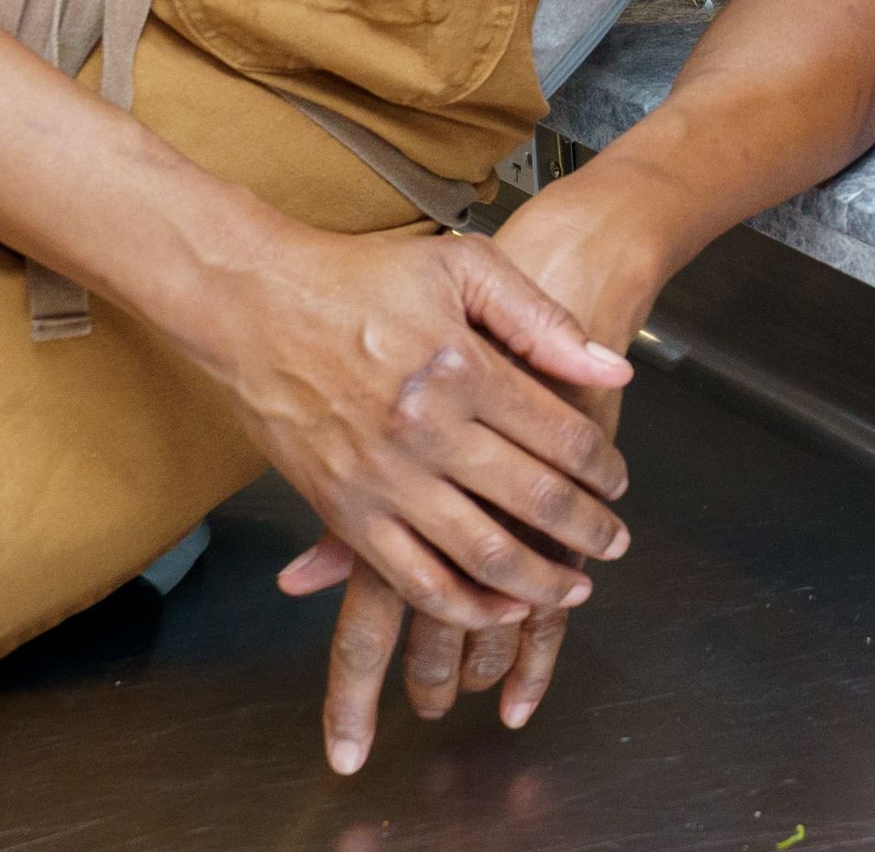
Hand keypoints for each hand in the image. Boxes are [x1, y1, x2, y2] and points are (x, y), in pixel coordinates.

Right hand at [285, 175, 672, 773]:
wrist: (254, 306)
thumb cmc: (361, 278)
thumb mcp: (463, 267)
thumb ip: (540, 319)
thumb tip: (611, 367)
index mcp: (464, 369)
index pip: (562, 436)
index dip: (603, 467)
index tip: (619, 481)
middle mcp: (427, 432)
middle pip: (534, 501)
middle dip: (589, 530)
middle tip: (615, 541)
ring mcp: (383, 479)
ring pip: (483, 555)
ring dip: (540, 582)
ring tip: (572, 586)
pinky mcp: (343, 512)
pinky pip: (415, 580)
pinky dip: (465, 606)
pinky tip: (500, 608)